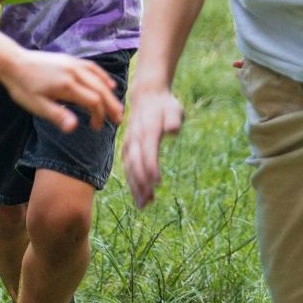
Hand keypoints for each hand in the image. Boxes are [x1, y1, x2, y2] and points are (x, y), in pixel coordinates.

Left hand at [0, 51, 122, 132]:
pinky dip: (103, 76)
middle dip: (111, 106)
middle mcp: (74, 72)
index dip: (99, 116)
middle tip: (118, 120)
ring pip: (98, 79)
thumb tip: (74, 127)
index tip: (96, 127)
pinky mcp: (70, 60)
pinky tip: (108, 84)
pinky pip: (92, 68)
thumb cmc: (23, 87)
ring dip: (109, 93)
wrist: (12, 62)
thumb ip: (57, 115)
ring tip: (116, 106)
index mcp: (67, 86)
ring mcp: (73, 64)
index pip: (93, 102)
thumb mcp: (37, 105)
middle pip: (100, 90)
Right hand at [121, 88, 183, 208]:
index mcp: (147, 129)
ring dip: (135, 187)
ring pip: (129, 168)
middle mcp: (135, 138)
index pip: (147, 151)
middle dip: (141, 183)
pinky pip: (127, 168)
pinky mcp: (127, 149)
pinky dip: (132, 183)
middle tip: (149, 202)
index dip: (151, 167)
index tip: (158, 183)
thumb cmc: (164, 105)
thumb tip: (173, 130)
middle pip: (135, 164)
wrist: (147, 96)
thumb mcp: (174, 107)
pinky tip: (139, 196)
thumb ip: (174, 118)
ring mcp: (129, 144)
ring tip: (143, 205)